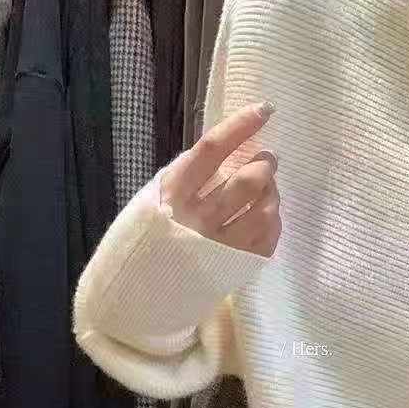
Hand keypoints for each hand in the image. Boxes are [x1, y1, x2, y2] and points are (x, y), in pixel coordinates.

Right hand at [158, 104, 280, 259]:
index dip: (241, 126)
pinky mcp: (234, 268)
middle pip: (247, 180)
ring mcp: (218, 246)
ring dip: (272, 192)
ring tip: (267, 188)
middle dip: (265, 164)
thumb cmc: (144, 241)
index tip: (264, 110)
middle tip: (267, 160)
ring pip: (264, 209)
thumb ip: (186, 175)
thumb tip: (227, 149)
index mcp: (172, 193)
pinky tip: (265, 215)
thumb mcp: (153, 199)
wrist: (136, 297)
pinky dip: (273, 220)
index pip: (212, 149)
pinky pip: (268, 238)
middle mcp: (196, 219)